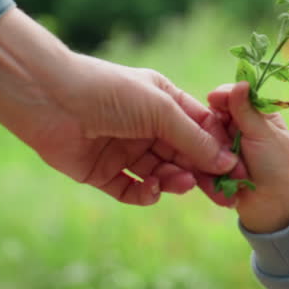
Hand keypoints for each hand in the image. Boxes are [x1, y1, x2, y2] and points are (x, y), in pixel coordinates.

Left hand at [23, 55, 240, 202]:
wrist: (50, 100)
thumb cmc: (110, 92)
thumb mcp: (161, 110)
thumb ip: (195, 139)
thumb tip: (227, 163)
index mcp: (164, 102)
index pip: (202, 128)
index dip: (220, 149)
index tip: (239, 171)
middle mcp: (147, 126)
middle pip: (184, 155)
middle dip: (202, 173)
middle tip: (221, 195)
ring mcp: (125, 150)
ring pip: (161, 174)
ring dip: (174, 181)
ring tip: (178, 183)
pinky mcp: (103, 173)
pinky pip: (132, 190)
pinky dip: (145, 194)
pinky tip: (150, 189)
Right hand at [205, 81, 288, 232]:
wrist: (273, 211)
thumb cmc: (277, 170)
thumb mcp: (264, 136)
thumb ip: (247, 112)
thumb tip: (240, 82)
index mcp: (258, 116)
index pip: (235, 97)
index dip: (223, 97)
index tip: (213, 99)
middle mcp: (239, 129)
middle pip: (214, 116)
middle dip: (212, 128)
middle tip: (214, 139)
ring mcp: (225, 148)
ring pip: (204, 138)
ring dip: (208, 149)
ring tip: (216, 162)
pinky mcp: (213, 166)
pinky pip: (200, 159)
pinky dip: (203, 166)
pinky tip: (207, 174)